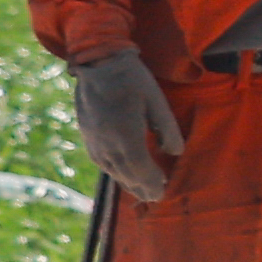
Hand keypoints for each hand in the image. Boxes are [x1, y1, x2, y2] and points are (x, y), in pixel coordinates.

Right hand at [63, 49, 182, 203]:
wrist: (98, 64)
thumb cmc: (133, 80)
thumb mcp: (157, 101)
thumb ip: (167, 128)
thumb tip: (175, 153)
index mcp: (125, 134)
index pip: (140, 167)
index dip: (151, 182)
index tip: (162, 192)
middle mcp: (106, 141)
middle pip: (125, 172)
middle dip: (140, 186)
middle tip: (154, 197)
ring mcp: (93, 139)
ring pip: (111, 168)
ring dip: (126, 182)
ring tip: (140, 191)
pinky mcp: (86, 134)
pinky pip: (100, 159)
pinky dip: (113, 170)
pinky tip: (121, 173)